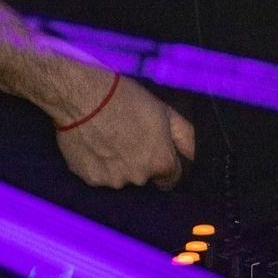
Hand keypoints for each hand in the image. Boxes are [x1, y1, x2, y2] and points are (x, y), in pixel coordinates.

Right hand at [52, 73, 196, 189]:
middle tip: (129, 136)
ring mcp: (112, 181)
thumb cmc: (127, 99)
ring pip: (121, 177)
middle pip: (145, 176)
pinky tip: (93, 144)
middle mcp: (138, 178)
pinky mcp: (89, 179)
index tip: (154, 147)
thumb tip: (196, 154)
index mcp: (160, 162)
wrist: (82, 96)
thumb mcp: (165, 111)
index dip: (165, 161)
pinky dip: (98, 164)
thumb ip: (185, 136)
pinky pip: (99, 175)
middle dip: (141, 161)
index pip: (171, 177)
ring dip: (118, 164)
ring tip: (108, 138)